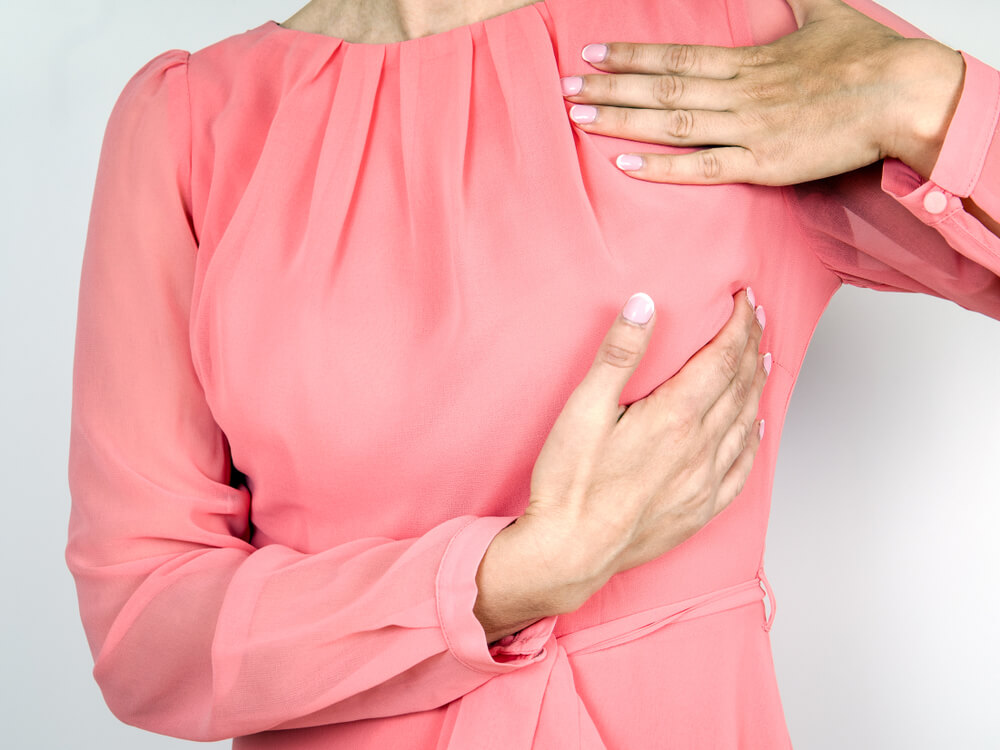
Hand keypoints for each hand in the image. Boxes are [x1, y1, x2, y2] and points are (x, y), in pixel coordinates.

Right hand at [507, 288, 769, 611]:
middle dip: (750, 347)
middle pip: (738, 385)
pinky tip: (755, 430)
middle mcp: (699, 447)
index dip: (738, 326)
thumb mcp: (582, 409)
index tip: (746, 301)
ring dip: (755, 387)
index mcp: (674, 416)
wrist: (570, 553)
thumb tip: (644, 305)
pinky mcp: (699, 510)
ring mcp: (703, 482)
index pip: (721, 358)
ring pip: (744, 423)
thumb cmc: (571, 484)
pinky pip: (741, 470)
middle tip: (757, 320)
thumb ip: (618, 355)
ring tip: (761, 362)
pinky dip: (753, 441)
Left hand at [559, 0, 965, 184]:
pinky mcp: (763, 163)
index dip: (631, 56)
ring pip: (673, 123)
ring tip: (581, 118)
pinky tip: (627, 167)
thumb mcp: (826, 15)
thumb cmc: (868, 59)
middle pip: (662, 88)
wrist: (902, 94)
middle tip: (565, 89)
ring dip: (623, 120)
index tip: (593, 54)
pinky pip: (703, 167)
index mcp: (750, 60)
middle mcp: (739, 91)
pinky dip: (663, 168)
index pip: (676, 57)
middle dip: (610, 87)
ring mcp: (748, 128)